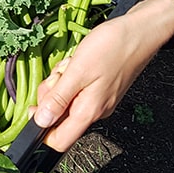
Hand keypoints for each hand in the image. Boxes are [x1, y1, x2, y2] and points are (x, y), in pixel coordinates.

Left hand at [32, 0, 173, 151]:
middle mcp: (95, 111)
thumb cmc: (112, 48)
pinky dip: (71, 76)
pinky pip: (76, 88)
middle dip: (51, 95)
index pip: (59, 141)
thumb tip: (41, 122)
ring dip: (61, 81)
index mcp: (88, 112)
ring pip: (66, 99)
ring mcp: (99, 100)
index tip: (32, 109)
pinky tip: (78, 62)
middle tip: (59, 74)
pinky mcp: (100, 88)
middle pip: (59, 117)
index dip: (40, 130)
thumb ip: (58, 99)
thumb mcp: (77, 72)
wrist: (141, 31)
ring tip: (72, 64)